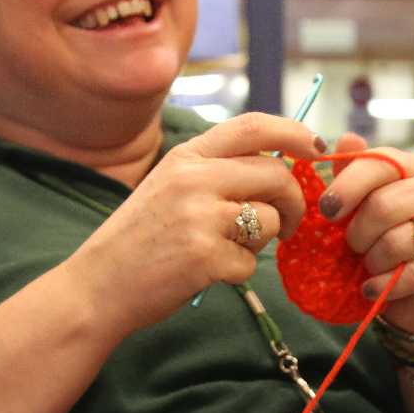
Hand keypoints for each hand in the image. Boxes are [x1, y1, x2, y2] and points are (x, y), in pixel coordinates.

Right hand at [63, 112, 320, 334]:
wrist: (97, 285)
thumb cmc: (139, 239)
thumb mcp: (169, 186)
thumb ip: (215, 171)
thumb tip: (279, 164)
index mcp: (186, 156)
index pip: (254, 127)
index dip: (295, 133)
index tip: (317, 149)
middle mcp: (193, 179)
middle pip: (277, 176)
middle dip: (295, 202)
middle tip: (290, 224)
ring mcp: (199, 217)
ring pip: (270, 221)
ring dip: (262, 241)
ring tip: (227, 249)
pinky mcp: (204, 256)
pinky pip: (250, 263)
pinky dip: (237, 272)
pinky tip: (207, 272)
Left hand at [316, 133, 413, 335]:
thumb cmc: (384, 239)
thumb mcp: (362, 207)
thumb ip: (352, 175)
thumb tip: (345, 139)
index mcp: (412, 167)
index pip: (378, 163)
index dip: (346, 188)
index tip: (327, 212)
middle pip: (383, 206)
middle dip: (357, 233)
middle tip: (352, 246)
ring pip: (396, 242)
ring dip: (372, 261)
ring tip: (370, 266)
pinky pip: (411, 273)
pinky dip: (384, 285)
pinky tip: (372, 288)